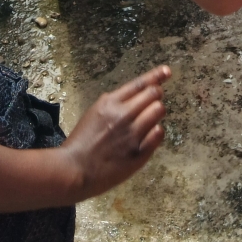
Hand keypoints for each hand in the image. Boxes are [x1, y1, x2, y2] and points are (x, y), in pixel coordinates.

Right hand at [59, 65, 170, 200]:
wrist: (74, 170)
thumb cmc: (82, 142)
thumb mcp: (94, 113)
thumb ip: (114, 103)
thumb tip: (136, 96)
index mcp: (110, 103)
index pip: (139, 83)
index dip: (156, 75)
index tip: (167, 71)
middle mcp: (123, 115)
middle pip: (154, 94)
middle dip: (156, 96)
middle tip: (152, 103)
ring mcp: (132, 134)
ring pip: (159, 111)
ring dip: (157, 113)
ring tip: (149, 120)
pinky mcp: (139, 153)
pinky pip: (159, 133)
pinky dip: (157, 132)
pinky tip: (149, 136)